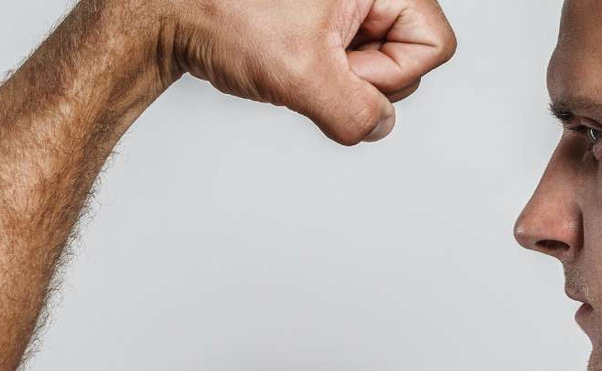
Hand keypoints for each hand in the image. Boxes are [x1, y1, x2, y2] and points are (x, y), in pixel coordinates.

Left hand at [155, 0, 456, 144]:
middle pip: (407, 57)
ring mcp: (346, 6)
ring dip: (337, 79)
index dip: (389, 74)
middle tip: (310, 61)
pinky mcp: (324, 22)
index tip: (339, 67)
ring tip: (292, 57)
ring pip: (375, 66)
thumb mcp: (298, 74)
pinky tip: (287, 61)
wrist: (167, 9)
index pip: (433, 45)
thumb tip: (377, 127)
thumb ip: (354, 112)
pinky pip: (347, 64)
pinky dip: (320, 76)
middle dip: (361, 76)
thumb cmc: (223, 13)